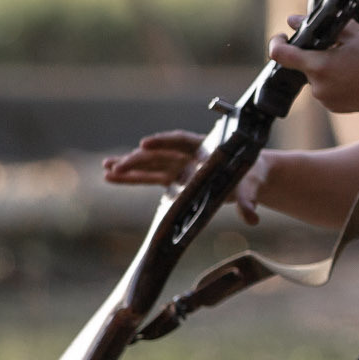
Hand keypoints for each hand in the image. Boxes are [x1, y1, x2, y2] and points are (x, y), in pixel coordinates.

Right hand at [101, 129, 268, 224]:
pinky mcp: (175, 178)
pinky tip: (110, 177)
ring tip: (106, 170)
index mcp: (206, 148)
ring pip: (150, 164)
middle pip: (160, 153)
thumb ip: (248, 200)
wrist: (252, 176)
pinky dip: (132, 177)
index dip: (163, 142)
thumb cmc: (252, 176)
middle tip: (116, 166)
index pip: (181, 141)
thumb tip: (251, 218)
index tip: (146, 143)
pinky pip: (150, 177)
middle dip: (138, 159)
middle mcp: (189, 154)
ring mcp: (180, 165)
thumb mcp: (251, 186)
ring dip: (128, 166)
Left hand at [268, 16, 358, 113]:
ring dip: (325, 68)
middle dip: (314, 54)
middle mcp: (319, 87)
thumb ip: (319, 25)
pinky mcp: (335, 108)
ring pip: (315, 77)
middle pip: (303, 65)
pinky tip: (354, 75)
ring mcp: (327, 100)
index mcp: (319, 66)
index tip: (282, 37)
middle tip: (338, 47)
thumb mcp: (353, 32)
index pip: (280, 55)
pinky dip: (334, 81)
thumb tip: (295, 20)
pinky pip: (326, 90)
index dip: (276, 42)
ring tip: (351, 62)